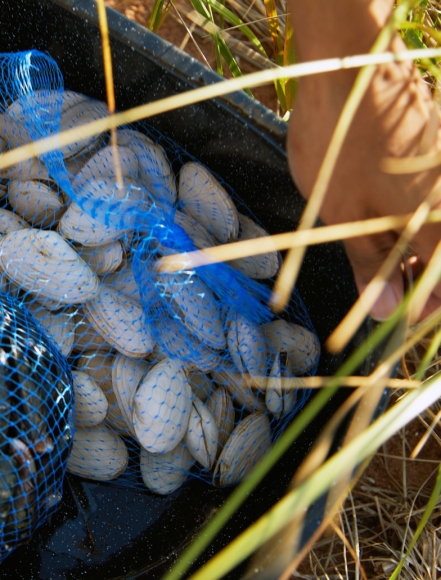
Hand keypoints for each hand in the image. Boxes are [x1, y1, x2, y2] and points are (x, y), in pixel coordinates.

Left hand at [287, 0, 440, 319]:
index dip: (426, 307)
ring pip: (440, 229)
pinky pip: (435, 201)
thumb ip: (369, 265)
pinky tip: (383, 222)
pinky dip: (414, 219)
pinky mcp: (439, 156)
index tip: (398, 315)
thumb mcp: (343, 217)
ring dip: (415, 249)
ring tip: (377, 257)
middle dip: (419, 278)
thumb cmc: (341, 147)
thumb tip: (383, 310)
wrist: (351, 71)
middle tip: (381, 290)